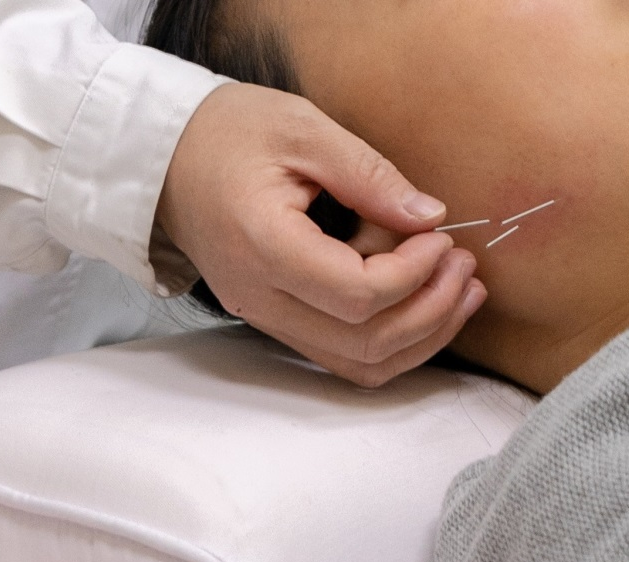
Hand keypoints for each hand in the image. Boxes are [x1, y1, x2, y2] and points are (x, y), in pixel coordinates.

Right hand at [157, 83, 486, 386]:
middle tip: (463, 265)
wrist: (165, 159)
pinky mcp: (275, 321)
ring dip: (420, 338)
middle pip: (363, 343)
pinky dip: (392, 342)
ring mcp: (265, 317)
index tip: (440, 237)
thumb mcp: (304, 130)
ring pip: (357, 364)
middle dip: (430, 310)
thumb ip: (370, 175)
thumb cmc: (228, 133)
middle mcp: (261, 298)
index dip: (413, 274)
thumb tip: (429, 218)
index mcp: (264, 247)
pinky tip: (427, 306)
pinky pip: (342, 356)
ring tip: (461, 292)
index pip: (357, 294)